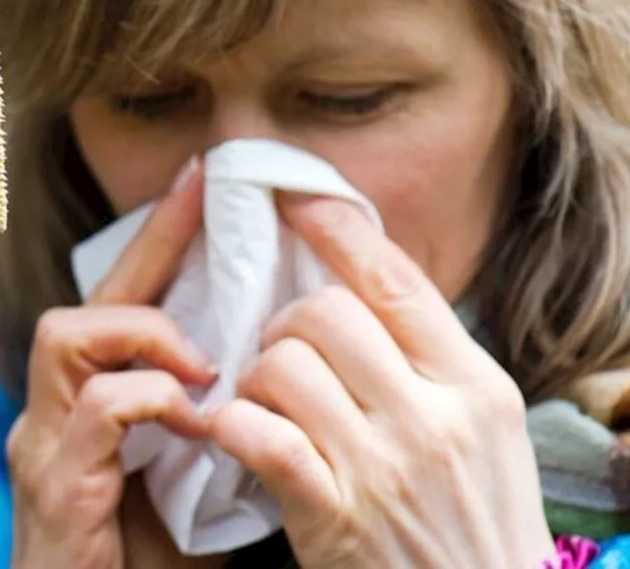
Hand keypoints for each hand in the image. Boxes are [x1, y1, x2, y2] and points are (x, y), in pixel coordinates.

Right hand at [7, 159, 218, 568]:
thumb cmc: (144, 568)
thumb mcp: (191, 484)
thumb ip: (211, 425)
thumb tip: (269, 374)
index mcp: (88, 410)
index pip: (120, 307)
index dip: (159, 243)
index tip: (204, 184)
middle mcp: (53, 416)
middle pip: (87, 302)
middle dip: (148, 246)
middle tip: (206, 199)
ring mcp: (45, 447)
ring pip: (67, 336)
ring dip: (144, 332)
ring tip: (202, 359)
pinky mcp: (54, 484)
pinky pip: (97, 409)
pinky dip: (151, 400)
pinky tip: (196, 420)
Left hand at [202, 193, 553, 567]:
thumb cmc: (476, 519)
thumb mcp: (482, 429)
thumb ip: (429, 362)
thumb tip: (363, 284)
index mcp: (474, 384)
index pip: (396, 281)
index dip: (337, 229)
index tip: (295, 197)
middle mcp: (432, 417)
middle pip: (326, 312)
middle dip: (284, 321)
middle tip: (280, 350)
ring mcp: (382, 467)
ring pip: (283, 366)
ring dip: (254, 376)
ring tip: (263, 399)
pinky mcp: (333, 515)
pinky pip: (259, 436)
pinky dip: (233, 425)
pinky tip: (235, 433)